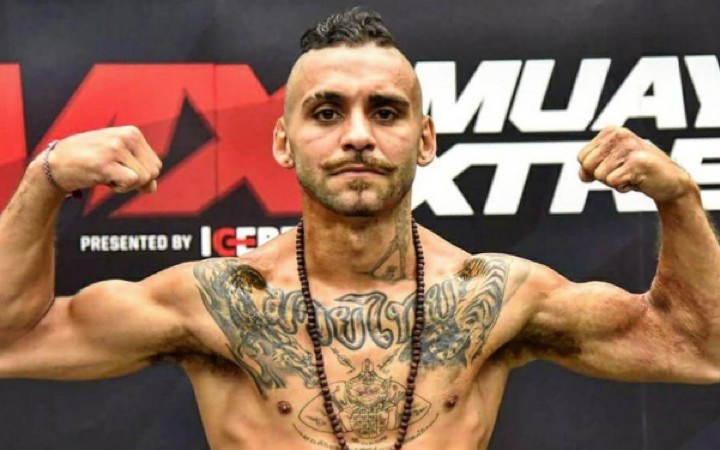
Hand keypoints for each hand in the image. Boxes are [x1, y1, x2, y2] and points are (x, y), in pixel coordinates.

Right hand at [46, 126, 161, 193]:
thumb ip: (138, 169)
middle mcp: (126, 136)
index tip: (121, 170)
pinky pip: (132, 182)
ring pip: (144, 178)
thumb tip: (152, 187)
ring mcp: (115, 148)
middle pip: (154, 172)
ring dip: (126, 185)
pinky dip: (121, 188)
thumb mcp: (119, 159)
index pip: (156, 164)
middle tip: (114, 174)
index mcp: (132, 132)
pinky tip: (104, 180)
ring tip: (107, 174)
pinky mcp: (105, 162)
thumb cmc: (88, 161)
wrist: (55, 163)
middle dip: (137, 181)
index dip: (142, 175)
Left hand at [577, 126, 694, 202]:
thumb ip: (590, 168)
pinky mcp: (637, 161)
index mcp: (611, 131)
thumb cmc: (638, 172)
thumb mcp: (610, 166)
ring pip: (600, 175)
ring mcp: (629, 147)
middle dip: (603, 176)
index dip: (595, 169)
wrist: (671, 182)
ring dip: (615, 182)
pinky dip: (623, 187)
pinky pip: (612, 182)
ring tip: (633, 175)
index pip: (582, 157)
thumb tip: (582, 174)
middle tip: (624, 172)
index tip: (616, 167)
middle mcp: (619, 134)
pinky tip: (638, 180)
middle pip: (588, 166)